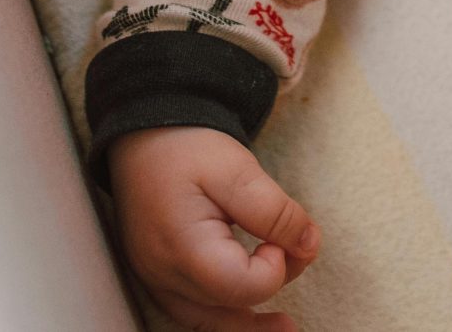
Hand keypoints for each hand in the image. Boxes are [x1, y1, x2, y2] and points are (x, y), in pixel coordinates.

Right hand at [111, 126, 319, 331]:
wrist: (143, 139)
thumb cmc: (186, 148)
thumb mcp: (237, 168)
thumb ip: (274, 211)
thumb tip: (308, 245)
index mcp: (182, 247)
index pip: (243, 286)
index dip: (276, 265)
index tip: (280, 233)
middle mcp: (164, 275)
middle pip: (232, 304)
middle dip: (273, 279)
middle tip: (297, 245)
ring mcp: (157, 281)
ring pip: (210, 322)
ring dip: (251, 323)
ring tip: (287, 327)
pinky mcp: (160, 279)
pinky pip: (193, 315)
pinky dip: (226, 318)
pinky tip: (251, 319)